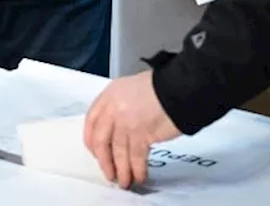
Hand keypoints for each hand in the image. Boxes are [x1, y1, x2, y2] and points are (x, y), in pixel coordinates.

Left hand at [84, 71, 181, 188]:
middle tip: (109, 173)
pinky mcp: (141, 134)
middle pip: (100, 141)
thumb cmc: (160, 88)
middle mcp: (113, 108)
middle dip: (104, 161)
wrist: (178, 89)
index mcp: (109, 95)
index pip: (91, 122)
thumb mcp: (130, 90)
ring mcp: (126, 122)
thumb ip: (119, 107)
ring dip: (121, 170)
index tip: (96, 153)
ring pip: (118, 153)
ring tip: (125, 181)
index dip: (92, 141)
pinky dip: (137, 170)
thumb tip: (115, 130)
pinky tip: (139, 176)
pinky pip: (135, 157)